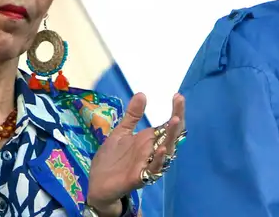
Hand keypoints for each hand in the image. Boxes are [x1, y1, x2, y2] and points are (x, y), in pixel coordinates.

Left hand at [87, 93, 185, 215]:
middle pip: (171, 135)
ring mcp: (148, 163)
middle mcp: (152, 151)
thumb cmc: (112, 159)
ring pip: (167, 150)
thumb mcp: (121, 132)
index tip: (178, 96)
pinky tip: (162, 148)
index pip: (167, 125)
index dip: (175, 111)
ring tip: (176, 120)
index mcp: (149, 140)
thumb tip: (142, 93)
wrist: (98, 184)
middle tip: (180, 102)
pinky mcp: (141, 176)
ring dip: (172, 136)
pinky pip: (154, 168)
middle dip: (177, 118)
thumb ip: (133, 116)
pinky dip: (159, 159)